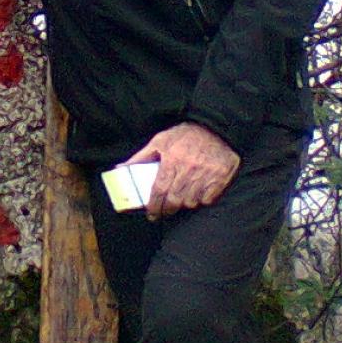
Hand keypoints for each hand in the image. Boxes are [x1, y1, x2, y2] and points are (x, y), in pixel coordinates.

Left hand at [124, 122, 241, 219]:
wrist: (216, 128)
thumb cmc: (185, 135)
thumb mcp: (160, 140)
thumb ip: (142, 157)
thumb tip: (121, 169)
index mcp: (172, 159)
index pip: (159, 189)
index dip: (154, 205)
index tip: (152, 214)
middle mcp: (189, 168)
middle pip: (175, 199)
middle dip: (168, 209)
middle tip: (164, 211)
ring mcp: (206, 174)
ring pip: (191, 202)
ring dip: (184, 204)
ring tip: (181, 199)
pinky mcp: (220, 177)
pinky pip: (208, 199)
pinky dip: (201, 200)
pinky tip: (197, 194)